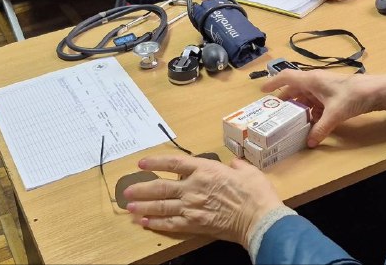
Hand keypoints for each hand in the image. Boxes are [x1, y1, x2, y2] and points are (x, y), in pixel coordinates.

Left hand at [124, 155, 282, 249]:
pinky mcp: (194, 224)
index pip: (175, 163)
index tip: (142, 163)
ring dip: (143, 206)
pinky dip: (156, 223)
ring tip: (130, 207)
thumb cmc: (255, 193)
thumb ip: (236, 166)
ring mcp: (192, 207)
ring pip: (161, 205)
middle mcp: (194, 187)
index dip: (156, 162)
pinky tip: (146, 222)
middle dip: (142, 188)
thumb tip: (232, 164)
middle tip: (127, 191)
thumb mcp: (248, 171)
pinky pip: (170, 223)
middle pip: (161, 186)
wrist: (258, 218)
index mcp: (206, 170)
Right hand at [261, 70, 385, 146]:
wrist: (376, 92)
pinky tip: (309, 124)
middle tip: (272, 113)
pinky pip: (315, 103)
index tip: (261, 92)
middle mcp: (316, 82)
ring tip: (287, 122)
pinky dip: (310, 112)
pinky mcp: (333, 96)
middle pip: (294, 89)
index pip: (287, 77)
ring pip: (305, 97)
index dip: (273, 82)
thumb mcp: (334, 114)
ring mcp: (325, 89)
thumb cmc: (353, 95)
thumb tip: (309, 143)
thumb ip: (320, 129)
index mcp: (312, 80)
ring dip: (297, 108)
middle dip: (283, 100)